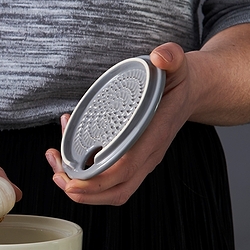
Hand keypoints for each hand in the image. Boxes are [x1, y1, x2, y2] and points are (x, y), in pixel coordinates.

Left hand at [44, 42, 194, 204]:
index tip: (71, 182)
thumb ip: (171, 57)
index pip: (125, 169)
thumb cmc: (178, 82)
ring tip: (58, 165)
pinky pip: (109, 176)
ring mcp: (141, 160)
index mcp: (155, 136)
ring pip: (111, 190)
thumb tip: (160, 56)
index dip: (97, 181)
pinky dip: (86, 172)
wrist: (191, 92)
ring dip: (82, 187)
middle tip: (58, 176)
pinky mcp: (132, 158)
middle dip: (83, 192)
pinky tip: (68, 150)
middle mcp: (148, 155)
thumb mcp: (177, 64)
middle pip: (116, 190)